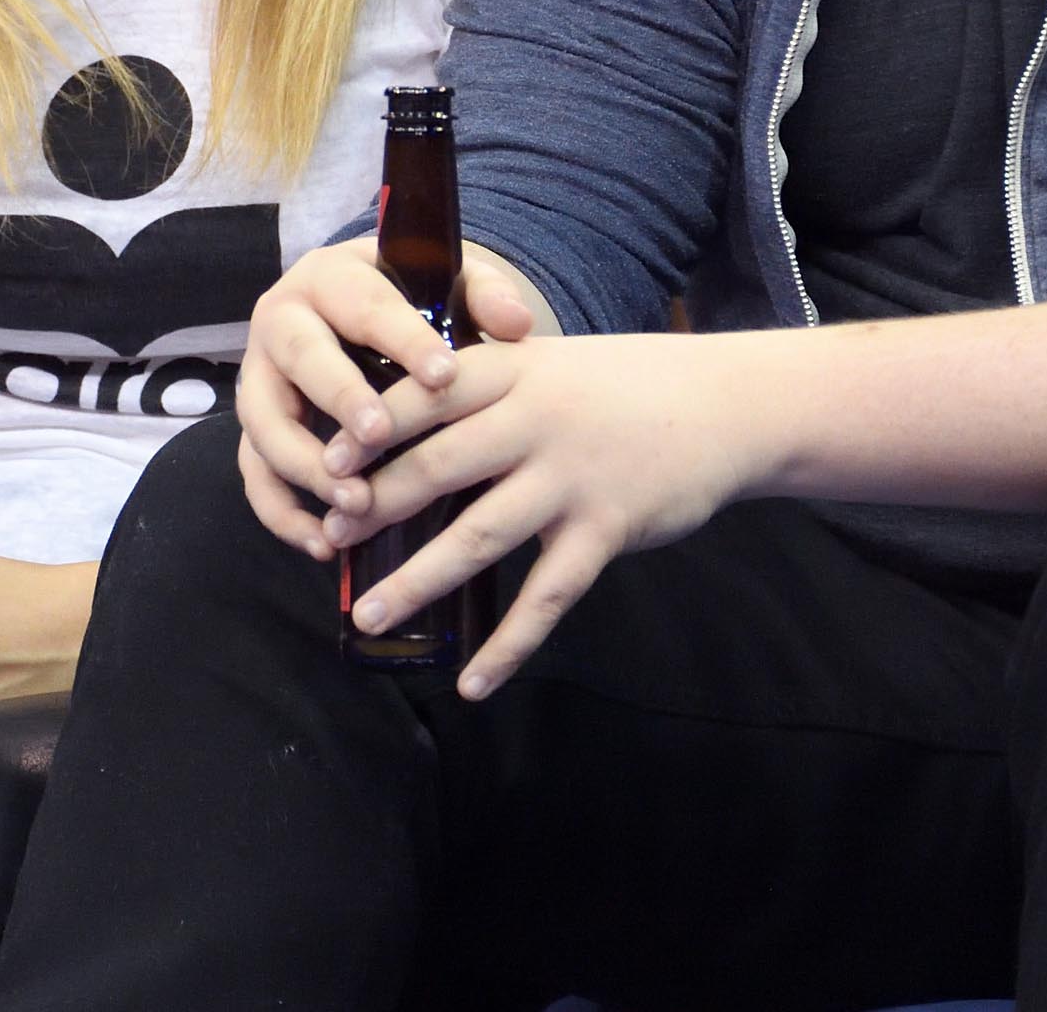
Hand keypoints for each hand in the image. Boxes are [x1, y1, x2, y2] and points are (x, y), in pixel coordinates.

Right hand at [232, 239, 539, 556]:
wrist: (359, 312)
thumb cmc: (409, 301)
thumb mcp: (446, 283)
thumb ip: (484, 296)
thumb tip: (519, 324)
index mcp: (329, 276)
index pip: (366, 304)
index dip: (404, 340)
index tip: (444, 376)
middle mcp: (281, 320)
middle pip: (300, 356)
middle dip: (340, 397)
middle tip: (380, 435)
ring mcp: (259, 377)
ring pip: (264, 422)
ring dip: (306, 465)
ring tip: (357, 500)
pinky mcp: (255, 428)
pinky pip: (254, 474)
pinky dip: (282, 513)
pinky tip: (324, 544)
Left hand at [319, 331, 765, 699]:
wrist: (724, 405)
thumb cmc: (622, 386)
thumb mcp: (550, 363)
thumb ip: (485, 389)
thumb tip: (397, 427)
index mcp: (516, 371)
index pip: (425, 396)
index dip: (369, 430)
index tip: (322, 466)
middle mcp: (538, 420)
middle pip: (439, 466)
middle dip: (375, 509)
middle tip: (328, 541)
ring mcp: (573, 478)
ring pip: (479, 536)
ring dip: (417, 580)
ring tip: (367, 617)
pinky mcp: (607, 529)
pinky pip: (547, 598)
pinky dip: (508, 645)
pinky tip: (473, 683)